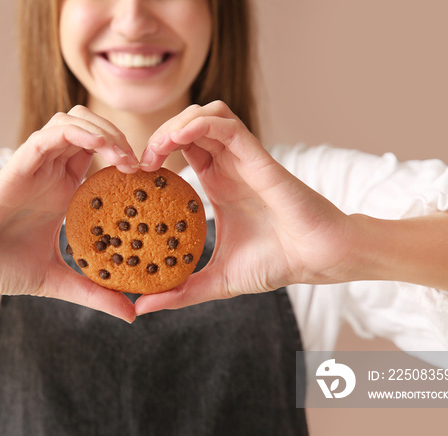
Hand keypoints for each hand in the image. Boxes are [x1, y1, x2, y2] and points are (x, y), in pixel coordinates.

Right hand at [0, 106, 138, 321]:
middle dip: (121, 137)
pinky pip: (50, 136)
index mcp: (62, 192)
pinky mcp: (16, 167)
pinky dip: (79, 133)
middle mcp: (50, 174)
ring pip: (72, 122)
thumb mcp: (55, 280)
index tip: (155, 183)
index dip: (128, 160)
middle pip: (90, 128)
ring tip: (128, 159)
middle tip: (143, 167)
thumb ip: (92, 293)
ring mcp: (34, 167)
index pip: (100, 157)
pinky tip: (104, 149)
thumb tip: (131, 316)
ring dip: (105, 130)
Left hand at [136, 101, 355, 314]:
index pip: (179, 151)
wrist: (316, 260)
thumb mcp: (216, 280)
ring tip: (155, 151)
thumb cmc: (275, 264)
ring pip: (204, 115)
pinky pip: (226, 124)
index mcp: (216, 184)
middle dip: (158, 136)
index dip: (154, 154)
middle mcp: (227, 166)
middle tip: (138, 163)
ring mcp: (242, 158)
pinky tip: (177, 139)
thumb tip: (141, 308)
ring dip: (175, 124)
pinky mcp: (257, 156)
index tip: (131, 177)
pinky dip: (199, 123)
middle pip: (187, 126)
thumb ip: (180, 292)